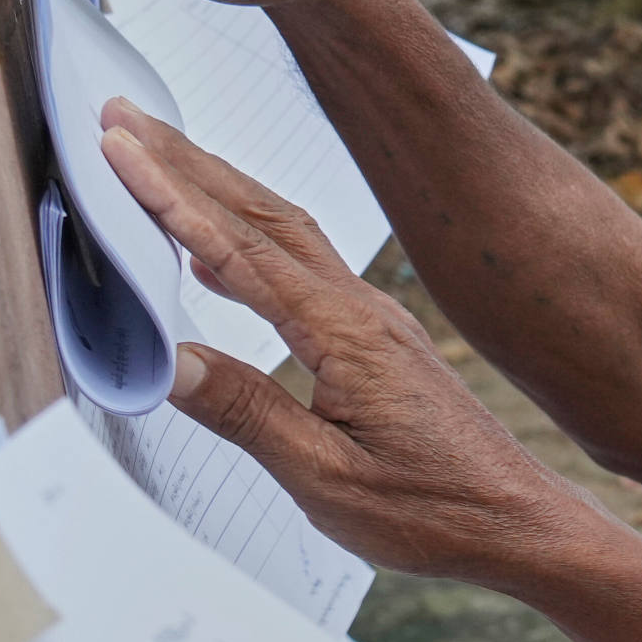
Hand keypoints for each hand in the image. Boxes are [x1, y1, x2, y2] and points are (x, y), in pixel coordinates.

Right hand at [101, 105, 607, 588]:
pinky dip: (253, 240)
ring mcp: (375, 322)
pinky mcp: (381, 341)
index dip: (172, 198)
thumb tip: (170, 360)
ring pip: (287, 234)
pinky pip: (306, 268)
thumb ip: (246, 414)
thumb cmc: (439, 511)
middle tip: (121, 117)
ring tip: (158, 153)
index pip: (240, 253)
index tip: (119, 149)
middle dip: (186, 163)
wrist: (522, 525)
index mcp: (347, 337)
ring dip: (220, 189)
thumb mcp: (328, 480)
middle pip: (261, 218)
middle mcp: (363, 314)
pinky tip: (219, 252)